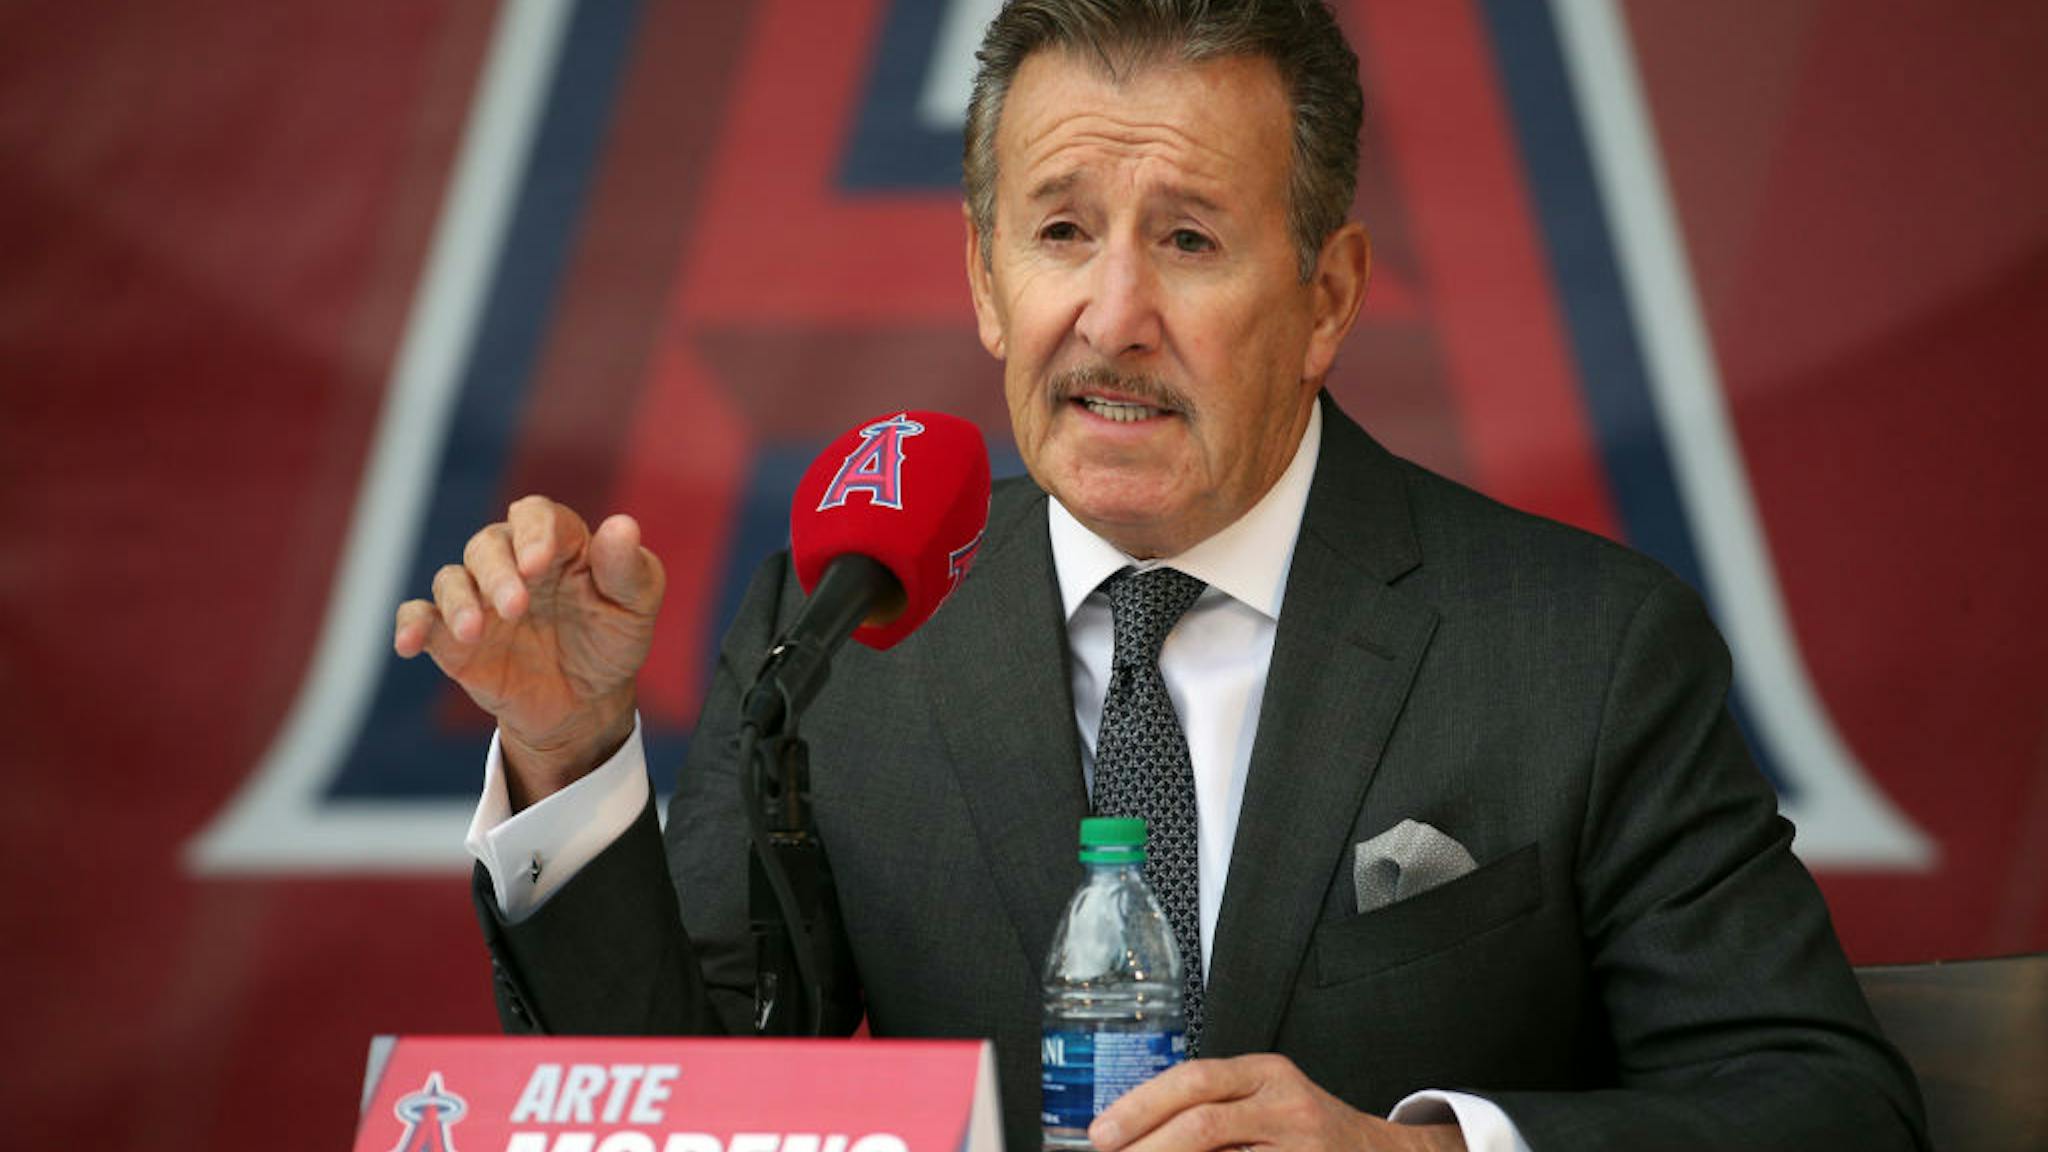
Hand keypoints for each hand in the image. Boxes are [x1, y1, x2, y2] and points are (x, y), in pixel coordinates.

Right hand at [393, 495, 663, 806]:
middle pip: (488, 545)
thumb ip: (628, 568)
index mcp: (558, 544)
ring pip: (451, 579)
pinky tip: (411, 642)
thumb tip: (622, 525)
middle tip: (517, 608)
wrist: (586, 703)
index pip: (536, 515)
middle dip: (498, 573)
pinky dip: (411, 623)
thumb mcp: (636, 607)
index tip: (538, 564)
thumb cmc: (612, 640)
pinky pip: (421, 617)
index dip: (533, 532)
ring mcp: (479, 598)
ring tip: (474, 632)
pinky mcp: (453, 636)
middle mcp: (511, 562)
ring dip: (458, 602)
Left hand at [1089, 1054, 1463, 1151]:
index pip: (1194, 1080)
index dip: (1141, 1106)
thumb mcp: (1264, 1100)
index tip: (1103, 1133)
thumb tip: (1133, 1132)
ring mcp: (1300, 1144)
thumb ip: (1211, 1108)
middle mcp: (1286, 1104)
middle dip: (1146, 1143)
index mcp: (1266, 1074)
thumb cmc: (1309, 1129)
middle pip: (1202, 1119)